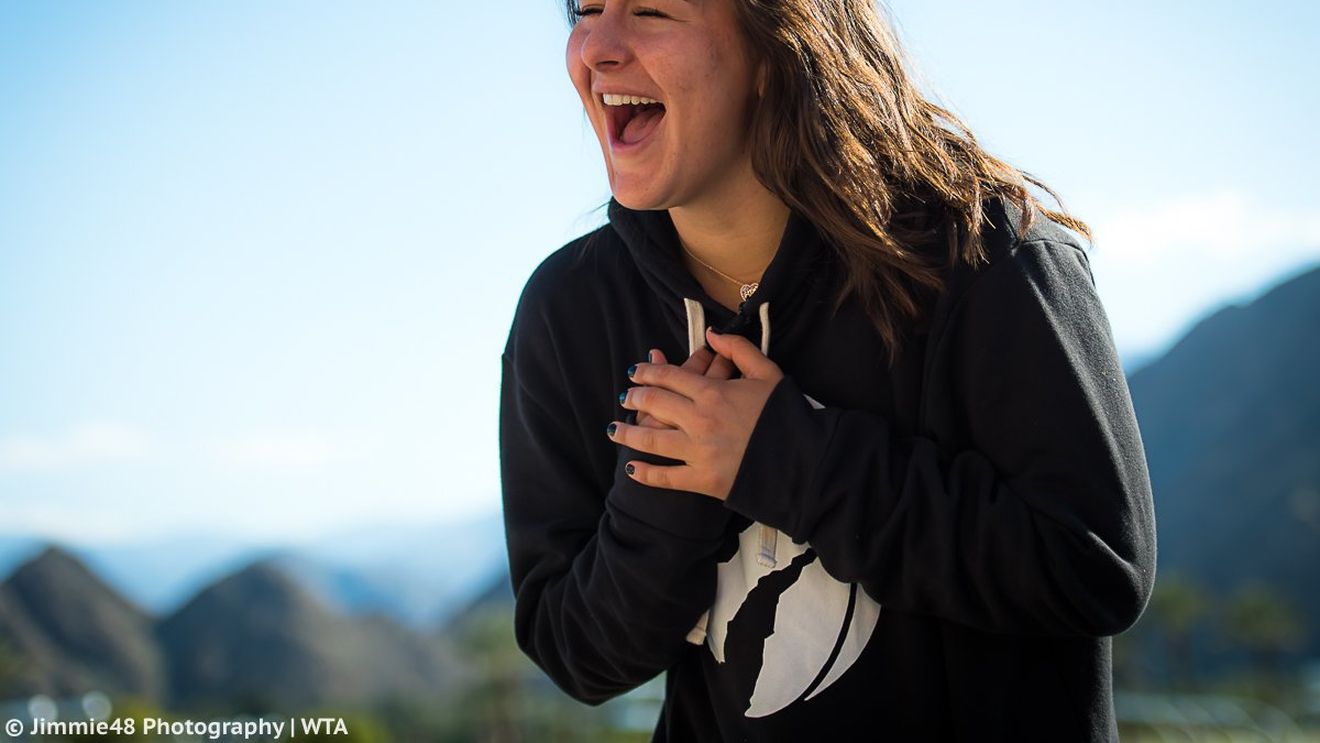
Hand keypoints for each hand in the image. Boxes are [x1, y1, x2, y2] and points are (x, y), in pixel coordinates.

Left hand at [608, 327, 783, 500]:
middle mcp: (699, 420)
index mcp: (713, 392)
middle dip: (635, 398)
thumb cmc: (787, 415)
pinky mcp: (703, 480)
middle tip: (625, 396)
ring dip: (628, 433)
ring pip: (651, 440)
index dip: (648, 372)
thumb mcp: (768, 373)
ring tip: (614, 430)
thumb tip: (711, 333)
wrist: (804, 460)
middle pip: (655, 404)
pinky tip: (632, 468)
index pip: (669, 376)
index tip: (635, 371)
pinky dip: (646, 474)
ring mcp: (698, 452)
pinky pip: (666, 477)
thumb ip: (738, 349)